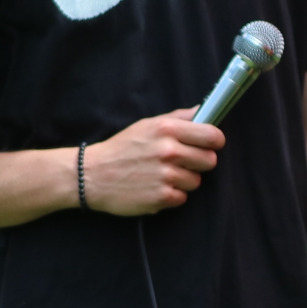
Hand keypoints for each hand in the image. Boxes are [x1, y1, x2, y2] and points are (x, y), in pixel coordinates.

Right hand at [80, 109, 223, 215]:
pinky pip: (182, 198)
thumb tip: (205, 110)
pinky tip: (155, 187)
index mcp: (168, 130)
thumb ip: (179, 118)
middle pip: (210, 161)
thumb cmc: (122, 148)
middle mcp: (169, 151)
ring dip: (183, 180)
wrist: (92, 175)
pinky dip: (171, 195)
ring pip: (196, 181)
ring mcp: (166, 175)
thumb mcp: (148, 125)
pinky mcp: (161, 197)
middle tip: (181, 162)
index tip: (209, 145)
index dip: (214, 142)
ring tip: (162, 175)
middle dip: (198, 163)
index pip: (213, 136)